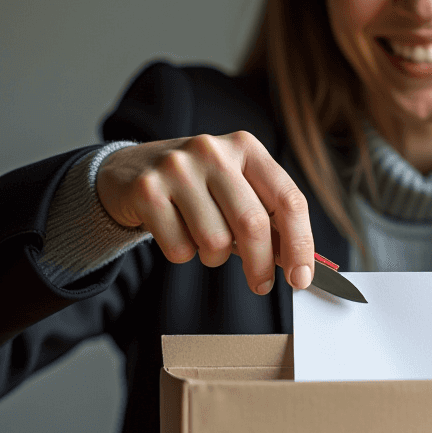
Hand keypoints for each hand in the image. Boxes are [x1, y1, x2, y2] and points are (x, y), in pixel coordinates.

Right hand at [95, 133, 313, 294]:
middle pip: (253, 224)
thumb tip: (298, 264)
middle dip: (261, 264)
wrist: (130, 171)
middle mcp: (213, 151)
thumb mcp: (236, 189)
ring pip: (214, 241)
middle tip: (261, 284)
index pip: (289, 200)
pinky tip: (176, 232)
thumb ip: (268, 219)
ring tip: (203, 240)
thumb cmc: (197, 186)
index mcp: (246, 147)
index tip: (302, 276)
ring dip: (214, 256)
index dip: (300, 244)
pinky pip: (179, 248)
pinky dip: (183, 254)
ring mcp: (177, 168)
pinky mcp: (147, 190)